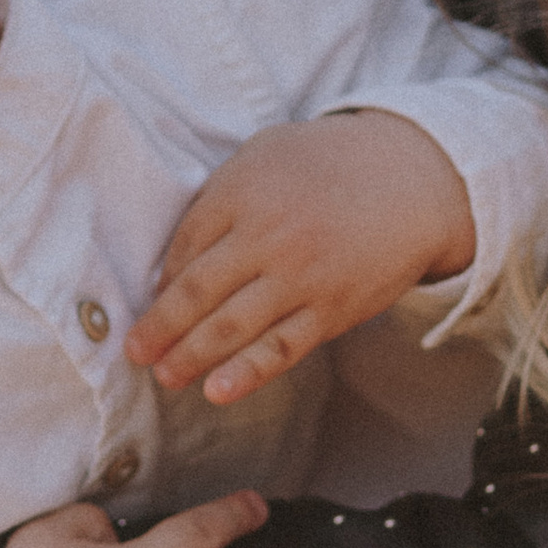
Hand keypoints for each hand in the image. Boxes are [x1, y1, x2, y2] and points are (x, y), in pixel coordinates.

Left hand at [127, 110, 473, 404]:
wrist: (411, 178)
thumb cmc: (327, 164)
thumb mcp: (264, 156)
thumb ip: (219, 199)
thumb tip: (177, 261)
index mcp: (242, 192)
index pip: (185, 245)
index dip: (163, 281)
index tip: (149, 303)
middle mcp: (267, 235)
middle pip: (197, 291)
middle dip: (160, 327)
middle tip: (135, 352)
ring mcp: (300, 276)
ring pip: (233, 326)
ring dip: (192, 356)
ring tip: (165, 376)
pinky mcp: (331, 308)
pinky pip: (282, 348)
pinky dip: (248, 373)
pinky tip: (218, 391)